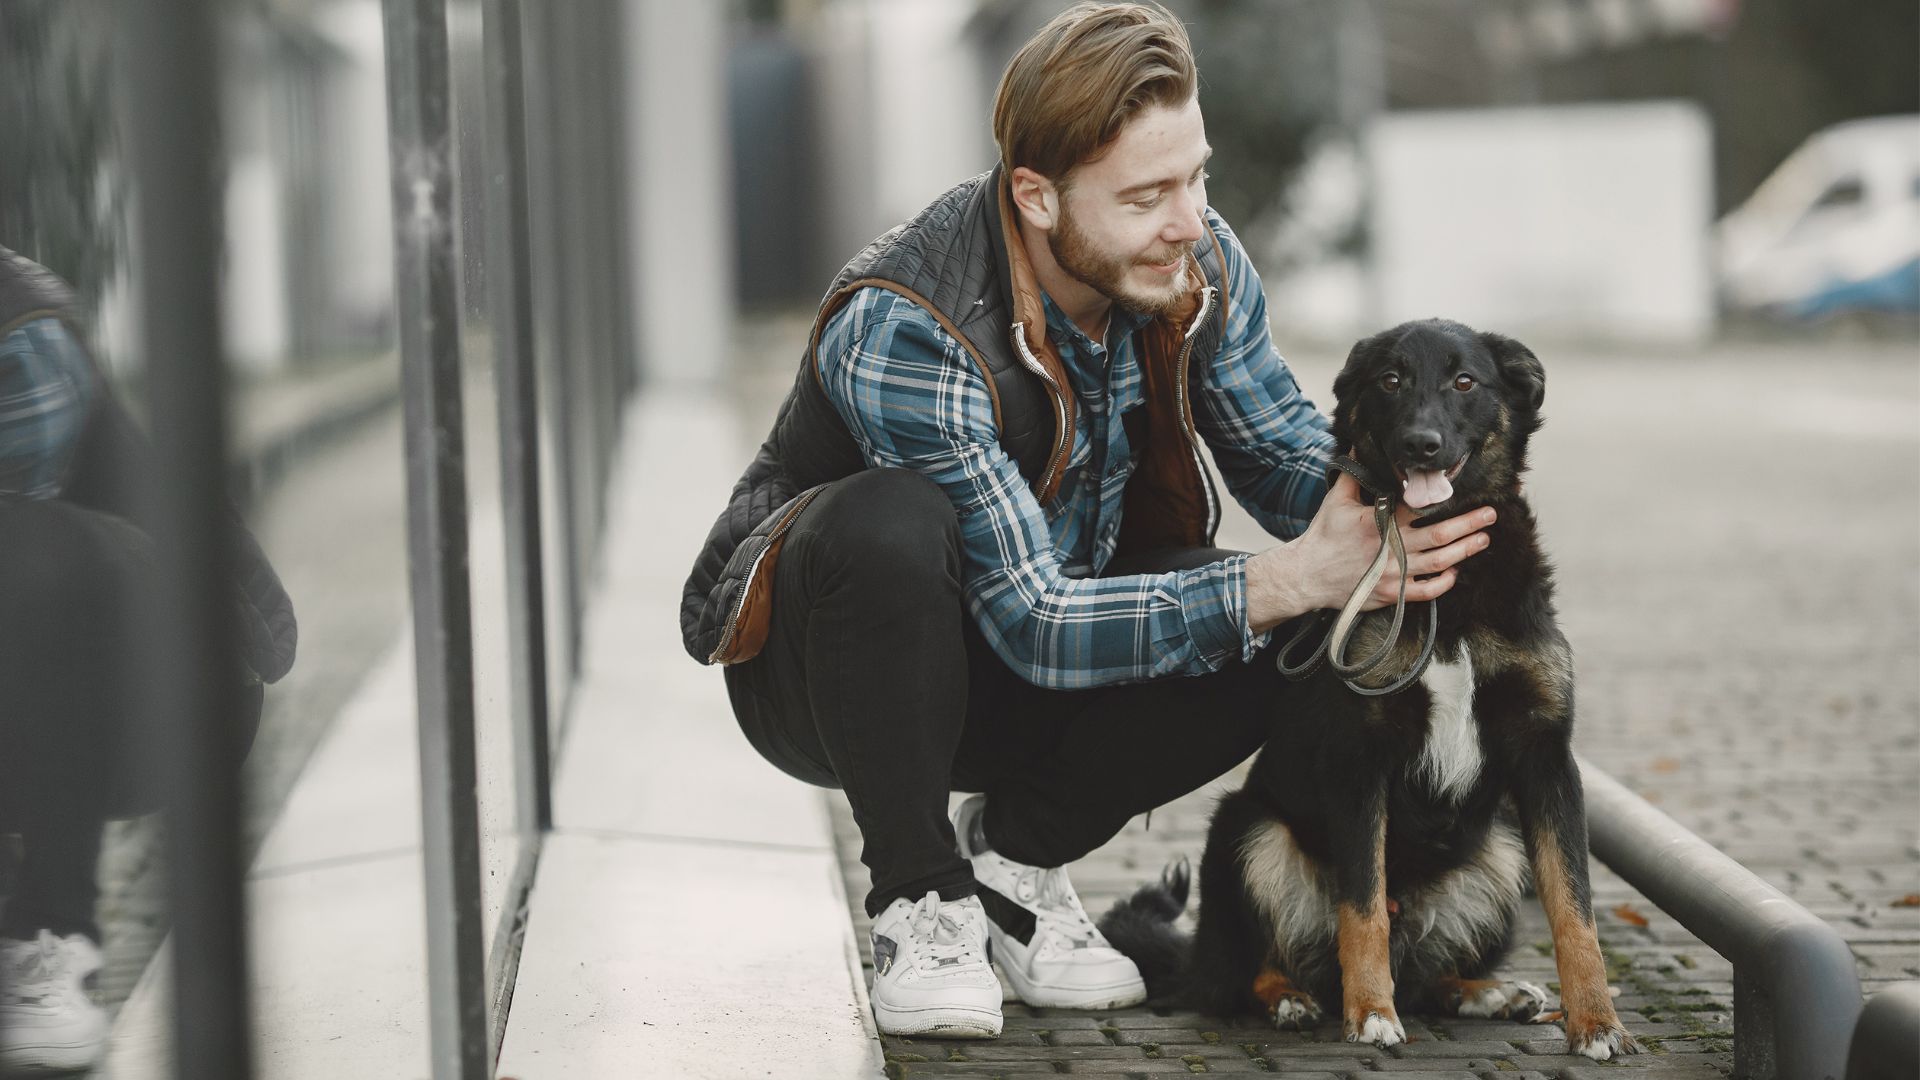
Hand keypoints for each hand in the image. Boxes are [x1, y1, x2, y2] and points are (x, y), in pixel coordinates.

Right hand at [1246, 472, 1494, 630]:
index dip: (1444, 499)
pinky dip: (1444, 583)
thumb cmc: (1322, 538)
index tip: (1465, 492)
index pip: (1420, 506)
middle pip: (1441, 534)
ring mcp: (1394, 573)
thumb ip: (1353, 476)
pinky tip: (1455, 572)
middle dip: (1470, 523)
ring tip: (1483, 539)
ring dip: (1465, 550)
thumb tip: (1358, 448)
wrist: (1306, 576)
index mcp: (1380, 521)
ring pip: (1440, 562)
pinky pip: (1426, 591)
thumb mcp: (1336, 501)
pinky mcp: (1391, 594)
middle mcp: (1392, 547)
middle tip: (1490, 515)